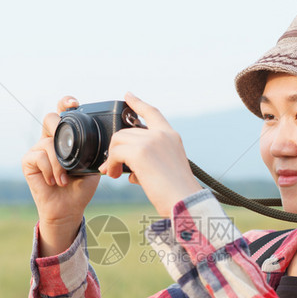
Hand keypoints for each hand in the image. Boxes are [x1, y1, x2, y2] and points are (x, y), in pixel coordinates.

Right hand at [21, 96, 99, 255]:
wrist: (69, 208)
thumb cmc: (81, 186)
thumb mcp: (93, 164)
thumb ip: (94, 149)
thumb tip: (107, 138)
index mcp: (65, 137)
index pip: (62, 112)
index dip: (65, 103)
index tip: (74, 104)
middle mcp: (49, 139)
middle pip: (49, 118)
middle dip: (59, 128)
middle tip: (67, 146)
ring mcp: (37, 150)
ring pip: (47, 142)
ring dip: (59, 163)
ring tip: (64, 179)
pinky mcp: (28, 162)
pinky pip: (39, 156)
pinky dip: (50, 170)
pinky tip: (54, 181)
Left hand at [99, 93, 200, 216]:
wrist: (185, 202)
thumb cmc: (177, 193)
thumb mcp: (167, 168)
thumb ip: (150, 160)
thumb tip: (130, 169)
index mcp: (171, 136)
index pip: (152, 112)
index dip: (138, 103)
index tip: (128, 95)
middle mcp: (162, 134)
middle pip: (126, 131)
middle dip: (116, 148)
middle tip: (112, 167)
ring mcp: (151, 141)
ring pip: (118, 140)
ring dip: (112, 158)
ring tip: (113, 173)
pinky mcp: (140, 152)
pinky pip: (115, 152)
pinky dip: (111, 164)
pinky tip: (114, 174)